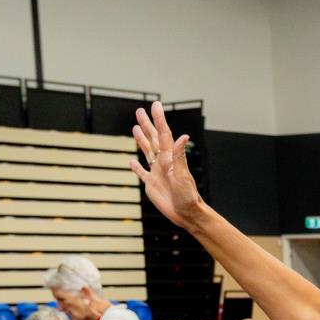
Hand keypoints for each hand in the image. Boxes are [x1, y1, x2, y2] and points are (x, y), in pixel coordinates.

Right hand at [128, 102, 204, 229]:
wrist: (187, 214)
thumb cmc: (188, 196)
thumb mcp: (182, 175)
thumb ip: (179, 156)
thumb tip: (183, 136)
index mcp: (170, 158)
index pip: (163, 134)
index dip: (159, 119)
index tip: (155, 105)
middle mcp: (163, 162)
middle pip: (153, 139)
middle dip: (147, 125)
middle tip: (139, 111)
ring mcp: (156, 173)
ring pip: (147, 151)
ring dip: (141, 140)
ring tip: (136, 128)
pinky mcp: (151, 185)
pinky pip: (142, 173)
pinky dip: (136, 167)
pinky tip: (131, 162)